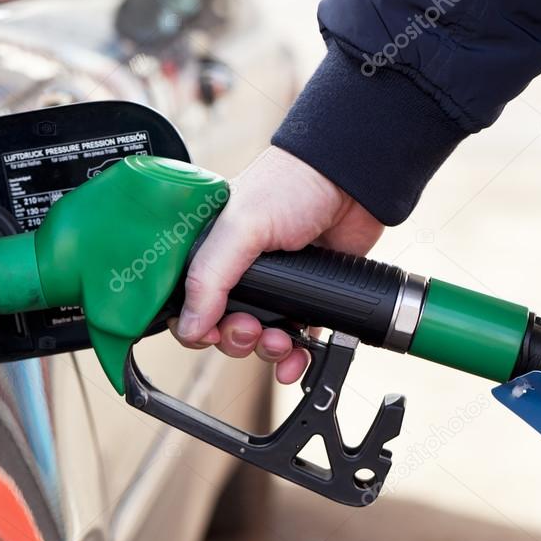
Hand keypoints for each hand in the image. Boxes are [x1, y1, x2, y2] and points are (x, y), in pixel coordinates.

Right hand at [171, 146, 384, 383]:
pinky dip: (293, 358)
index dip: (194, 324)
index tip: (210, 334)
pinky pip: (293, 341)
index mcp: (212, 250)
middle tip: (251, 330)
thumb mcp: (240, 227)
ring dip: (266, 351)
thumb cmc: (294, 183)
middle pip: (221, 325)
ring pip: (257, 339)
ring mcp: (274, 286)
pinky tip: (297, 359)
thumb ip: (209, 278)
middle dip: (236, 339)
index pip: (186, 299)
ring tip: (281, 341)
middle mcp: (238, 270)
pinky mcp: (306, 297)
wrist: (353, 181)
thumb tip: (189, 327)